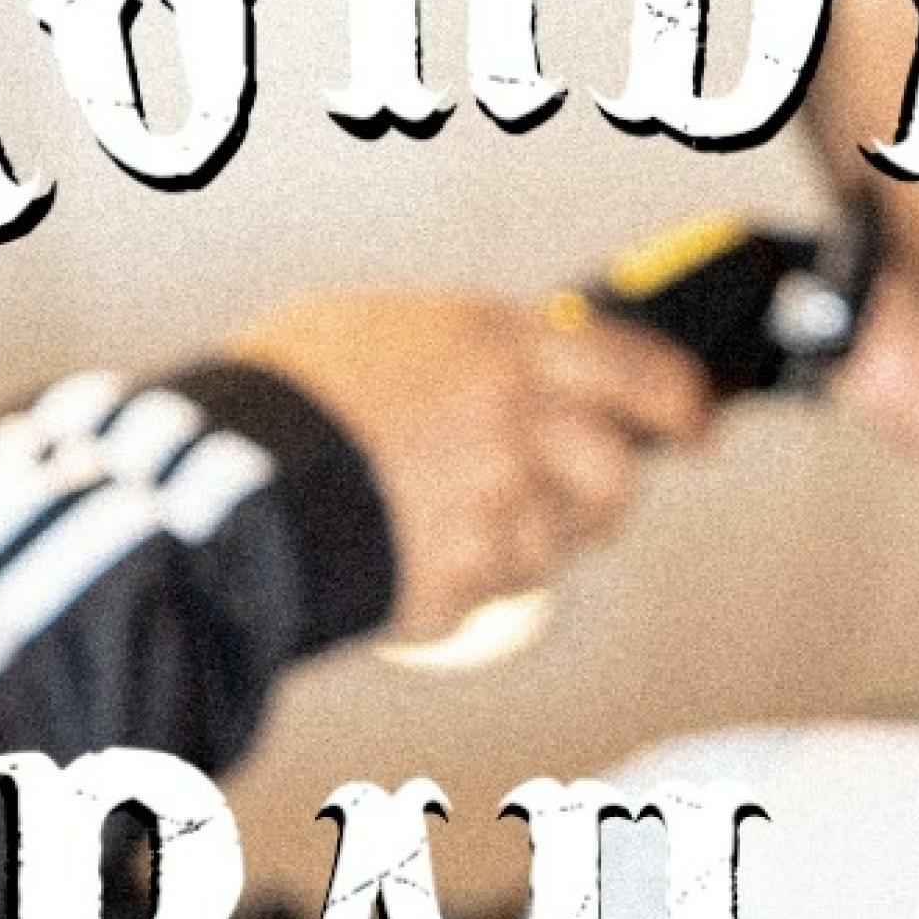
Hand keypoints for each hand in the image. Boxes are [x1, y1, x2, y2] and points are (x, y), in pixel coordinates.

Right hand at [226, 288, 711, 638]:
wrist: (223, 482)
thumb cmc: (277, 395)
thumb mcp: (370, 324)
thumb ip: (455, 346)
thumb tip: (492, 361)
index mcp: (497, 342)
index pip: (634, 368)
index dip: (676, 400)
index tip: (694, 423)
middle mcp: (514, 420)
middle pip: (615, 475)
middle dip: (603, 498)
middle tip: (575, 503)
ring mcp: (494, 506)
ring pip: (554, 546)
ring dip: (521, 545)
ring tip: (444, 523)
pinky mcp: (464, 581)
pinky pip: (493, 595)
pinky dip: (464, 585)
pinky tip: (409, 555)